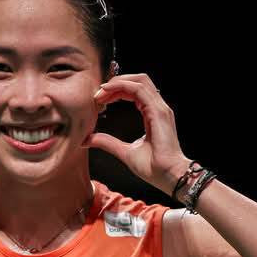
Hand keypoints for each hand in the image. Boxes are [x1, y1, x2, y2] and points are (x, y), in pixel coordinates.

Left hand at [82, 73, 192, 194]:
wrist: (169, 176)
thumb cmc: (153, 167)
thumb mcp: (124, 152)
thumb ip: (108, 142)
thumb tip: (88, 140)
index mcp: (152, 114)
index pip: (135, 91)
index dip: (116, 90)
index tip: (99, 100)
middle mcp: (157, 108)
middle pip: (137, 80)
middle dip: (115, 82)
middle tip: (97, 93)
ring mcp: (160, 108)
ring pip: (139, 80)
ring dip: (117, 82)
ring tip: (101, 92)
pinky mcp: (158, 112)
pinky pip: (139, 89)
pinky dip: (122, 86)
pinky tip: (108, 91)